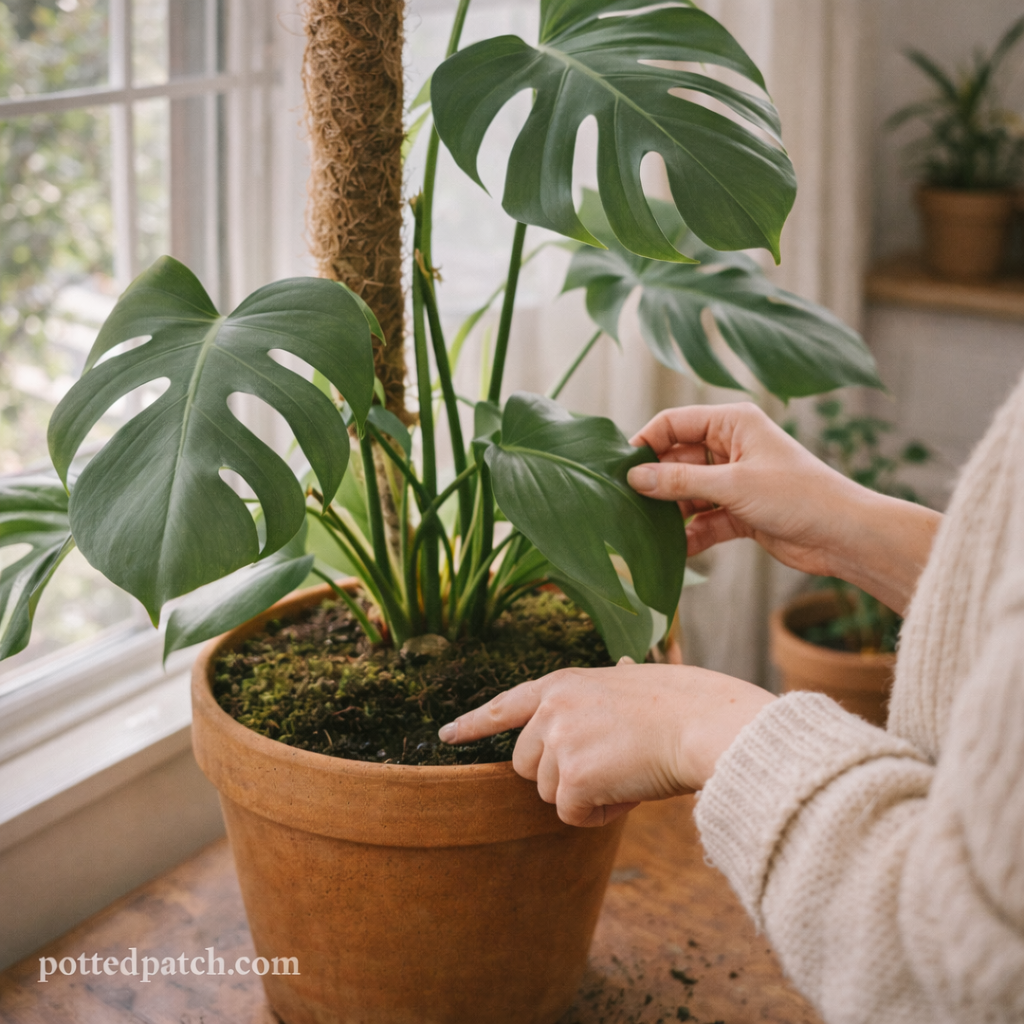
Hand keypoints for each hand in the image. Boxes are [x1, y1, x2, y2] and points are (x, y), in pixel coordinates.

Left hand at [438, 658, 774, 826]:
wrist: (704, 723)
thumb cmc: (682, 706)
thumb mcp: (627, 685)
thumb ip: (595, 699)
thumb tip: (608, 690)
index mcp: (562, 683)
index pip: (505, 704)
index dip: (473, 723)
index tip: (446, 735)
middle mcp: (551, 708)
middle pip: (525, 765)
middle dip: (559, 775)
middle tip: (606, 764)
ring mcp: (559, 741)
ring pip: (549, 793)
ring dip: (584, 794)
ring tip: (625, 771)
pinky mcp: (573, 777)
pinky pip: (573, 815)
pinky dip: (600, 814)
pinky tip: (628, 791)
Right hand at [627, 403, 940, 614]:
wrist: (844, 536)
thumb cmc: (797, 496)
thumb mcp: (733, 485)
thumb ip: (680, 481)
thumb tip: (634, 477)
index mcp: (732, 423)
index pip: (673, 423)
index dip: (645, 442)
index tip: (619, 468)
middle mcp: (731, 447)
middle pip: (676, 460)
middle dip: (654, 483)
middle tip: (625, 505)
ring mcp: (734, 481)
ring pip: (687, 492)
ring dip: (670, 512)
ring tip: (645, 530)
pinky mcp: (739, 512)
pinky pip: (702, 519)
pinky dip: (690, 534)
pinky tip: (676, 550)